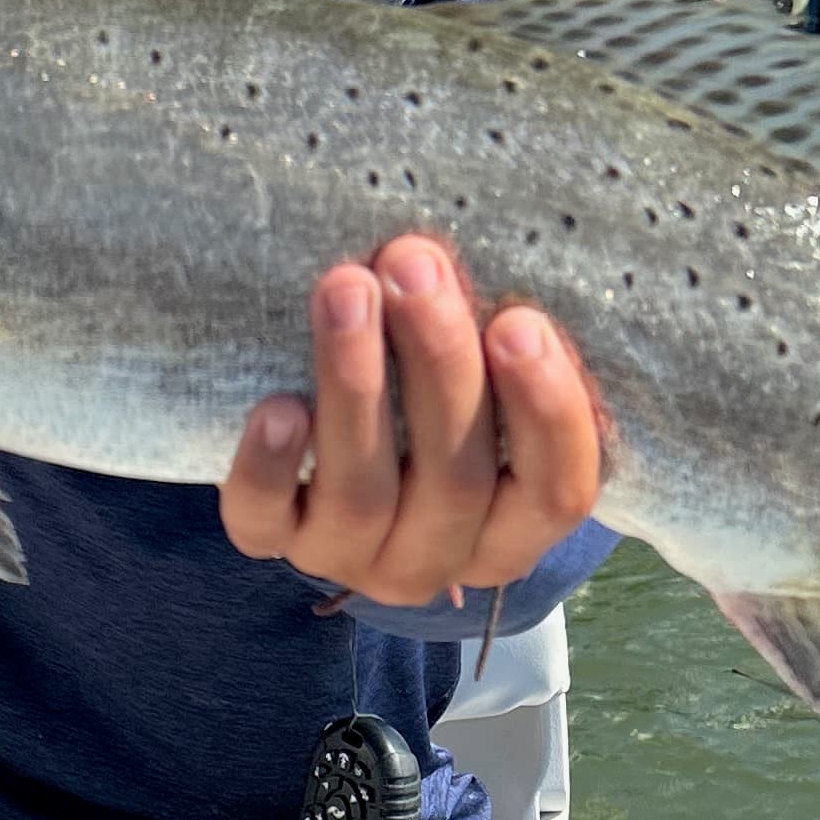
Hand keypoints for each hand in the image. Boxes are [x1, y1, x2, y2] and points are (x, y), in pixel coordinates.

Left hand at [220, 234, 603, 606]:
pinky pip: (263, 523)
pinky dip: (270, 465)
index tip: (521, 322)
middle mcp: (436, 557)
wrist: (315, 437)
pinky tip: (277, 405)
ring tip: (346, 288)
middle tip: (416, 265)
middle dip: (439, 363)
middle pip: (456, 482)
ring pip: (362, 495)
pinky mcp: (269, 540)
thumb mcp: (483, 378)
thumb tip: (494, 261)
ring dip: (356, 385)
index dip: (547, 413)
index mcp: (511, 529)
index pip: (557, 493)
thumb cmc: (428, 385)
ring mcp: (348, 555)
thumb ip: (501, 345)